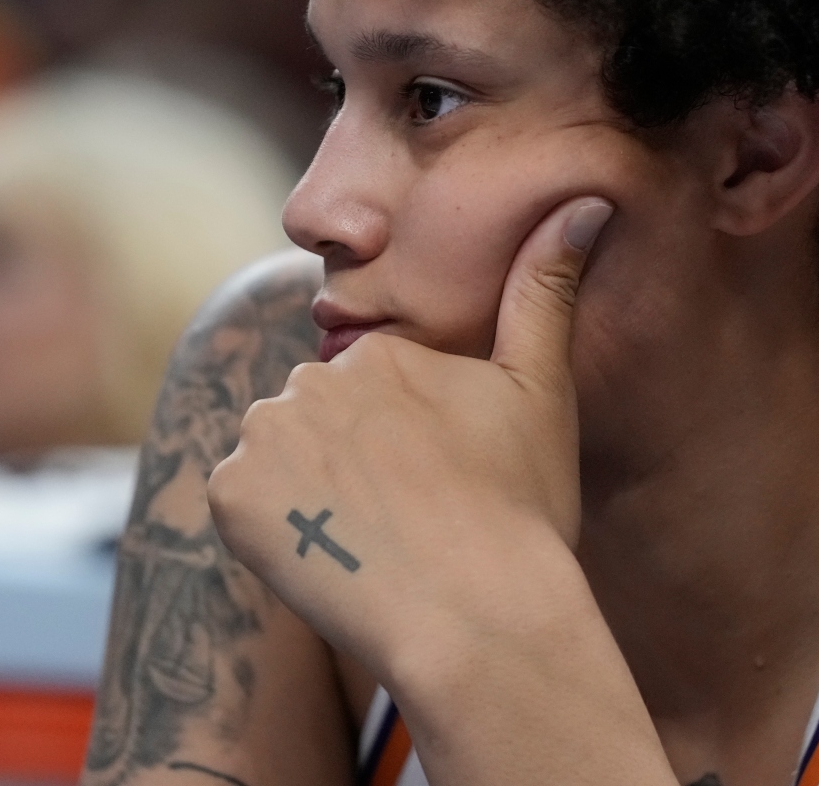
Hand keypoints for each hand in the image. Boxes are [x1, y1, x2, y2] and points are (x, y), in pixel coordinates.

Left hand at [205, 196, 613, 689]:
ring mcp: (265, 437)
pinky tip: (326, 556)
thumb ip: (546, 291)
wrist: (476, 616)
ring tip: (366, 539)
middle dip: (347, 463)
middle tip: (403, 520)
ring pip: (276, 459)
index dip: (402, 450)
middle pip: (318, 423)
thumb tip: (587, 202)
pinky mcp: (230, 497)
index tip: (436, 490)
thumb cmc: (521, 513)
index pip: (369, 397)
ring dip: (304, 494)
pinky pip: (240, 506)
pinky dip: (269, 533)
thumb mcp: (543, 393)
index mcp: (379, 353)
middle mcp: (311, 379)